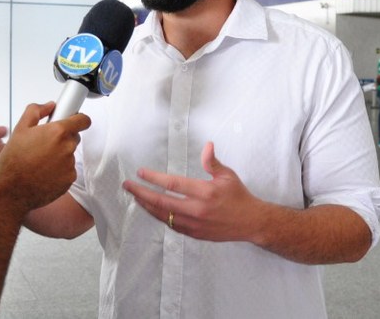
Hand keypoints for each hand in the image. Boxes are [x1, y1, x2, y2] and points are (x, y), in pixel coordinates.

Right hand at [0, 102, 90, 213]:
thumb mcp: (20, 129)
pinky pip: (68, 170)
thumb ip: (36, 111)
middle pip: (74, 137)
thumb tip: (50, 105)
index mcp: (58, 132)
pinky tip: (44, 172)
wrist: (11, 191)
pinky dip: (59, 170)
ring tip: (40, 161)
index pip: (83, 120)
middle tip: (44, 144)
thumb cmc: (13, 161)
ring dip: (59, 155)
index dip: (79, 119)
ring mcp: (70, 164)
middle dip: (62, 138)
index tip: (74, 120)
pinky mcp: (69, 179)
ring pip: (69, 154)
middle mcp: (67, 147)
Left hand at [122, 142, 263, 242]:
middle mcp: (197, 209)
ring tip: (135, 197)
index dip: (154, 178)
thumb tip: (207, 145)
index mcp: (205, 192)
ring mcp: (194, 224)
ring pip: (163, 215)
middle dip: (141, 193)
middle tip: (128, 186)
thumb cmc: (239, 196)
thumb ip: (213, 162)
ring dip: (147, 206)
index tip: (141, 173)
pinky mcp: (194, 234)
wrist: (251, 222)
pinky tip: (152, 209)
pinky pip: (171, 225)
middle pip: (161, 202)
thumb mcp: (228, 175)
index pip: (173, 184)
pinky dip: (159, 216)